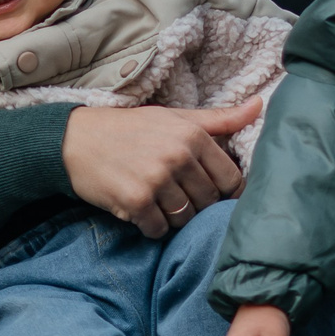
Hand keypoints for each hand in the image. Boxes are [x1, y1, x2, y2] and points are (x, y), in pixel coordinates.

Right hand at [63, 101, 261, 237]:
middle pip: (208, 202)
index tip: (211, 193)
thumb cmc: (131, 129)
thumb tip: (260, 106)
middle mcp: (177, 156)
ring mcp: (156, 179)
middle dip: (196, 205)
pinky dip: (151, 226)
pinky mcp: (135, 200)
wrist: (74, 140)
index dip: (225, 193)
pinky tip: (139, 209)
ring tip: (157, 200)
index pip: (231, 180)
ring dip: (173, 218)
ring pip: (185, 219)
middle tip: (175, 195)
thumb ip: (219, 119)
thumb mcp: (175, 118)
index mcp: (192, 135)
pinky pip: (158, 229)